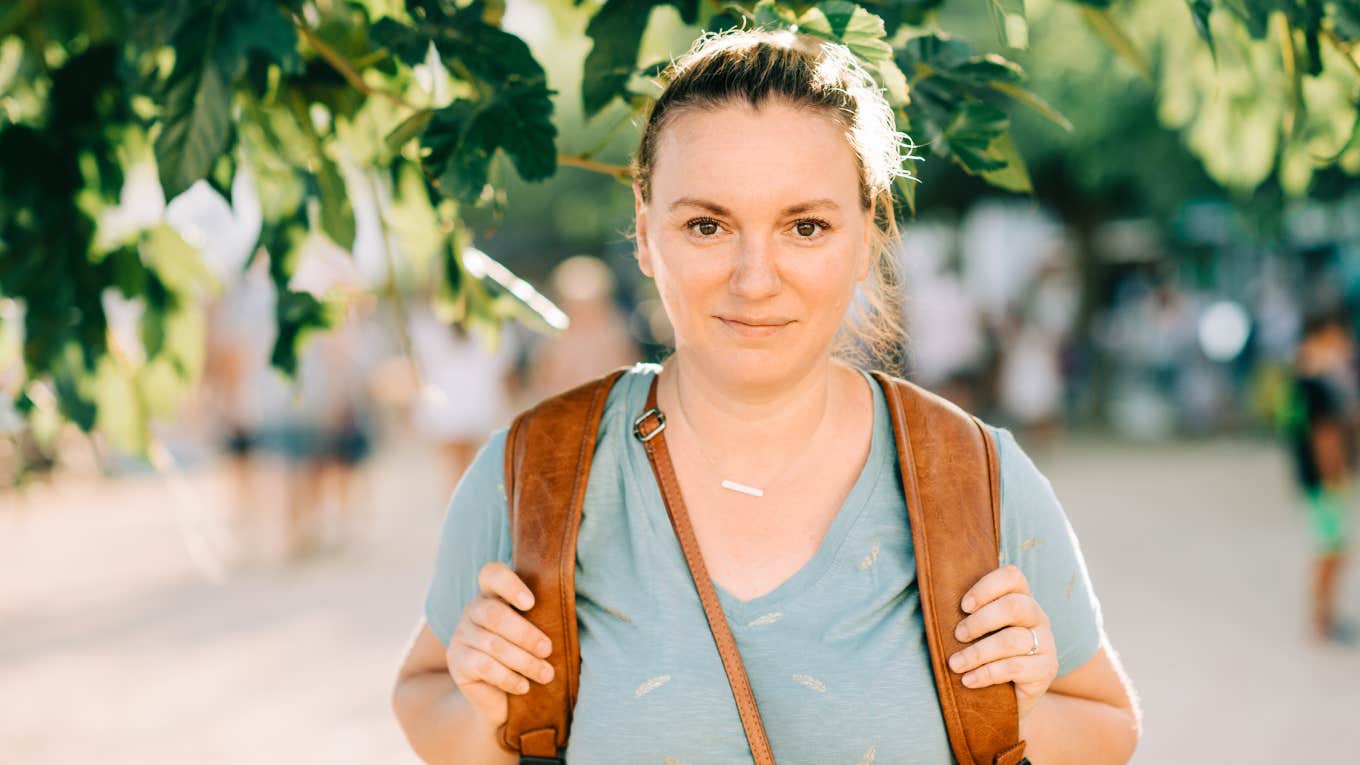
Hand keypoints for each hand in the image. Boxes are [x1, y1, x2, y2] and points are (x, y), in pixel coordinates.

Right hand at [446, 562, 555, 726]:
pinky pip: (484, 666)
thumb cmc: (527, 658)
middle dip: (526, 634)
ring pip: (493, 645)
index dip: (510, 585)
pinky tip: (524, 686)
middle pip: (495, 614)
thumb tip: (565, 614)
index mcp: (493, 594)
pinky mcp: (456, 661)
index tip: (531, 603)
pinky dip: (509, 677)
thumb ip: (542, 619)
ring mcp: (461, 635)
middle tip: (548, 650)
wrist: (502, 699)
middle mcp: (473, 610)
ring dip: (525, 661)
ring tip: (546, 674)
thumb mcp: (535, 635)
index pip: (492, 574)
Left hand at [947, 564, 1057, 722]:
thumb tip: (933, 599)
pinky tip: (968, 680)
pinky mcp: (1046, 669)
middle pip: (1013, 606)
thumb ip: (968, 614)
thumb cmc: (985, 656)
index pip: (1012, 576)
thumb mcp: (978, 631)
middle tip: (957, 635)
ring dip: (977, 652)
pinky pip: (1014, 667)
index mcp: (1021, 598)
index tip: (963, 606)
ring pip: (1012, 640)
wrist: (1009, 698)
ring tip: (954, 664)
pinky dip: (986, 673)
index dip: (986, 587)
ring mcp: (1046, 643)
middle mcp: (1037, 616)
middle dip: (979, 621)